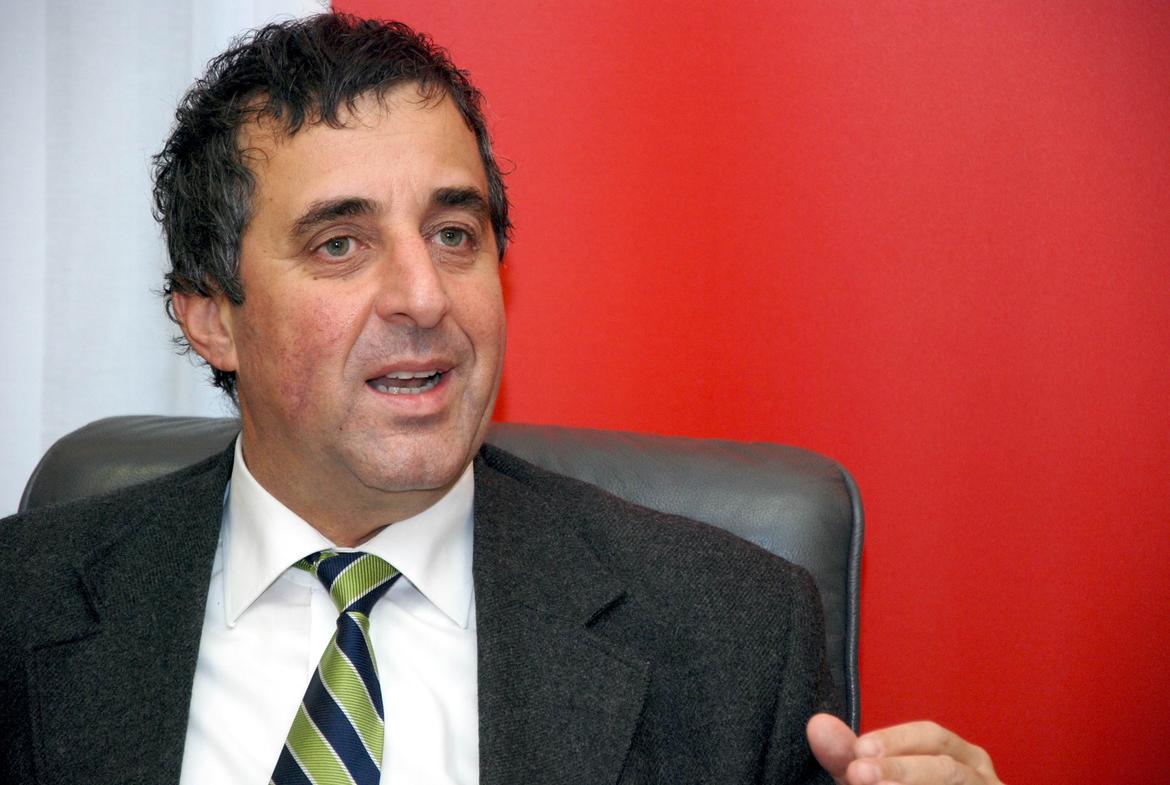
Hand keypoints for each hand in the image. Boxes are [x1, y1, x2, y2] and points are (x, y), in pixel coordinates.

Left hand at [806, 713, 1002, 784]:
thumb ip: (849, 758)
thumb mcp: (879, 779)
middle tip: (859, 774)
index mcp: (961, 756)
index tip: (859, 750)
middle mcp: (981, 776)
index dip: (897, 741)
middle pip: (947, 767)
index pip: (932, 738)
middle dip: (903, 769)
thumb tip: (817, 725)